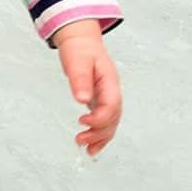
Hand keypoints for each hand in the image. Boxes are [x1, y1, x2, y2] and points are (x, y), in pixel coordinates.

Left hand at [53, 20, 121, 155]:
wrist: (81, 41)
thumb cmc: (80, 49)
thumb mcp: (78, 60)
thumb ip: (80, 79)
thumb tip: (82, 99)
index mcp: (110, 81)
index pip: (112, 105)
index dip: (100, 118)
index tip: (83, 122)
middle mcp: (111, 91)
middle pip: (113, 118)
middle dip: (99, 132)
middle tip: (81, 140)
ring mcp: (107, 97)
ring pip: (111, 123)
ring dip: (100, 138)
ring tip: (86, 149)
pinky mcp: (100, 101)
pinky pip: (104, 121)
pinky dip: (99, 135)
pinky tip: (91, 146)